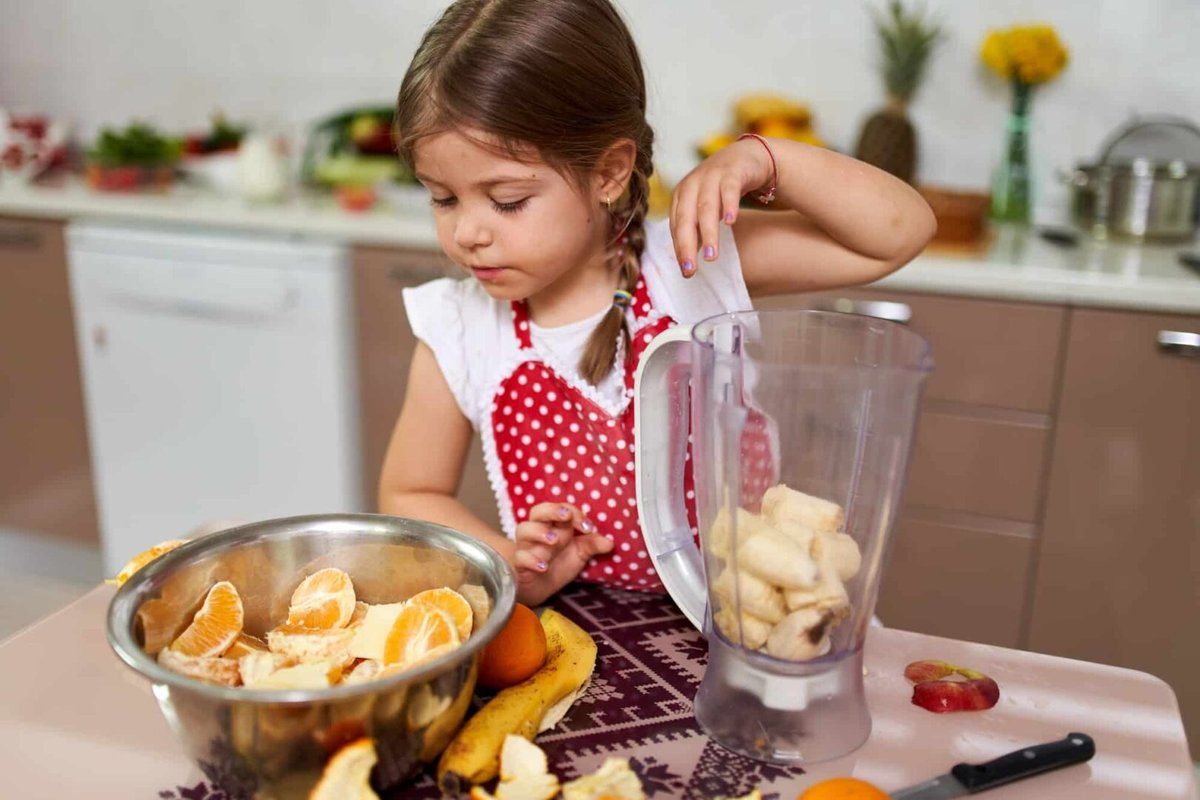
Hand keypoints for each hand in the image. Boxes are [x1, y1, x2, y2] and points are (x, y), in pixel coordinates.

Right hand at [512, 502, 612, 605]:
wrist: (541, 586)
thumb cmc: (560, 562)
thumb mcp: (580, 553)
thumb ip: (592, 545)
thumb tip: (609, 542)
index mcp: (554, 524)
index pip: (562, 509)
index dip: (574, 513)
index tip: (588, 527)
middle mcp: (538, 531)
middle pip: (538, 511)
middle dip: (552, 510)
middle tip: (565, 516)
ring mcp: (527, 546)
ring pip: (524, 530)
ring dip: (539, 532)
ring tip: (554, 540)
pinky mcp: (520, 564)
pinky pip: (520, 557)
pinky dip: (531, 560)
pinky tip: (543, 566)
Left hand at [669, 136, 773, 277]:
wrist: (745, 158)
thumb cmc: (720, 189)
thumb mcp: (704, 209)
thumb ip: (696, 231)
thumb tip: (687, 262)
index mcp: (681, 195)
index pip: (677, 226)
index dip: (680, 249)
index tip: (686, 271)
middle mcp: (692, 184)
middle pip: (686, 218)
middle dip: (687, 245)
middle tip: (691, 269)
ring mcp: (711, 176)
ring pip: (707, 207)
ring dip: (708, 233)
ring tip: (712, 257)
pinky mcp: (731, 172)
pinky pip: (729, 189)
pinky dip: (729, 205)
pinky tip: (731, 222)